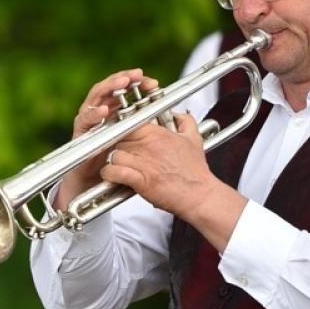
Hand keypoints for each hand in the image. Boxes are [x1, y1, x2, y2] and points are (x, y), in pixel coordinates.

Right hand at [52, 68, 157, 210]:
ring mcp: (89, 123)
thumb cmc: (119, 164)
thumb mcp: (140, 145)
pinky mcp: (79, 135)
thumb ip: (154, 131)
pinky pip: (84, 121)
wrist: (97, 186)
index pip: (126, 92)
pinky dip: (93, 115)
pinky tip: (103, 111)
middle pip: (110, 90)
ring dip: (108, 90)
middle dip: (123, 80)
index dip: (138, 84)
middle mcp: (101, 114)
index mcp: (116, 113)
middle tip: (137, 76)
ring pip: (95, 99)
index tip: (154, 84)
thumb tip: (179, 118)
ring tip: (121, 85)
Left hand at [101, 113, 247, 249]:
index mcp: (157, 133)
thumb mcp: (194, 139)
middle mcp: (148, 145)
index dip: (121, 130)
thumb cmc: (195, 171)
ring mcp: (143, 162)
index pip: (128, 123)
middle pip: (117, 138)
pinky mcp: (140, 179)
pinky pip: (114, 171)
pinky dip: (110, 174)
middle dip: (115, 146)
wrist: (199, 195)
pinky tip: (113, 176)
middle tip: (117, 154)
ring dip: (111, 161)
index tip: (122, 137)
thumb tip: (178, 114)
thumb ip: (185, 121)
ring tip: (116, 166)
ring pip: (113, 154)